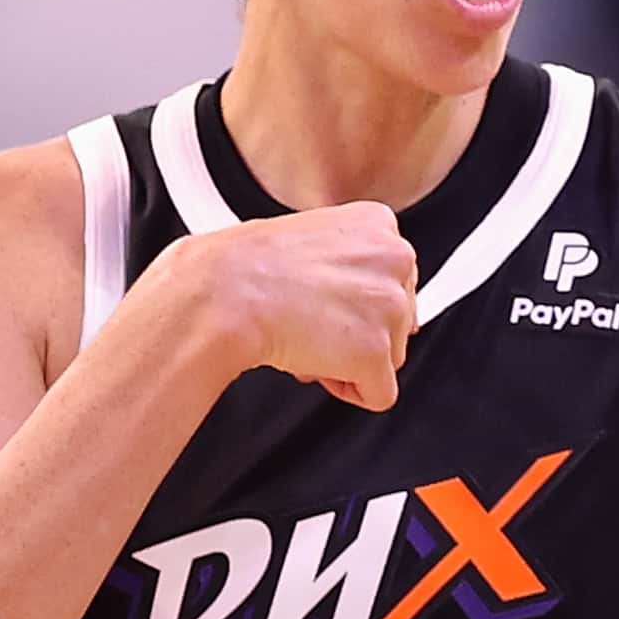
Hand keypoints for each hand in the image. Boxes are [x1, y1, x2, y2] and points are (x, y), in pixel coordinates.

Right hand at [183, 205, 413, 410]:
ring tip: (305, 338)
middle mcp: (395, 258)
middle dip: (353, 332)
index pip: (390, 281)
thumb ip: (352, 264)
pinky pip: (380, 394)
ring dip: (347, 359)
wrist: (222, 293)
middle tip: (308, 322)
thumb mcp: (311, 240)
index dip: (351, 303)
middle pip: (396, 320)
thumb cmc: (246, 268)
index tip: (319, 300)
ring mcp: (390, 304)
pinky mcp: (376, 350)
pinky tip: (313, 363)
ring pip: (390, 357)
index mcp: (378, 224)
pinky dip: (347, 390)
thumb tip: (378, 307)